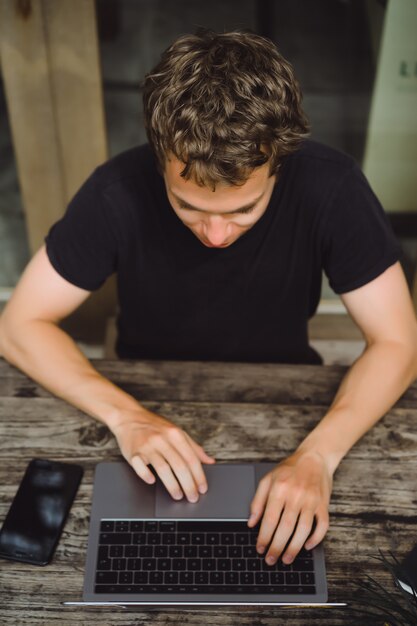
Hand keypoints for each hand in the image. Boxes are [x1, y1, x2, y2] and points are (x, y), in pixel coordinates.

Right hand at [110, 407, 215, 501]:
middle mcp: (162, 439)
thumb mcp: (176, 432)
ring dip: (172, 486)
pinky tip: (152, 482)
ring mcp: (147, 445)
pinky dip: (146, 475)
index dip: (199, 476)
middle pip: (179, 466)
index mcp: (175, 434)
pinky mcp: (133, 452)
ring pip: (163, 469)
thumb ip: (193, 447)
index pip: (191, 459)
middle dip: (189, 485)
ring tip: (178, 496)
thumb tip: (210, 461)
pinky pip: (140, 467)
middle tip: (193, 497)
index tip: (202, 488)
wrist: (129, 417)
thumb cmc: (154, 426)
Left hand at [247, 450, 332, 564]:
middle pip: (285, 528)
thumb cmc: (289, 469)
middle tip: (271, 560)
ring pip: (303, 530)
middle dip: (277, 547)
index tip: (260, 548)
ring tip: (287, 559)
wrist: (314, 457)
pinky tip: (308, 547)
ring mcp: (312, 500)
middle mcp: (296, 495)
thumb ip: (258, 500)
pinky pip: (322, 525)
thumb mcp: (268, 479)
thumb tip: (251, 522)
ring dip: (294, 548)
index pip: (270, 519)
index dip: (264, 537)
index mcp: (280, 489)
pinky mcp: (324, 504)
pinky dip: (316, 538)